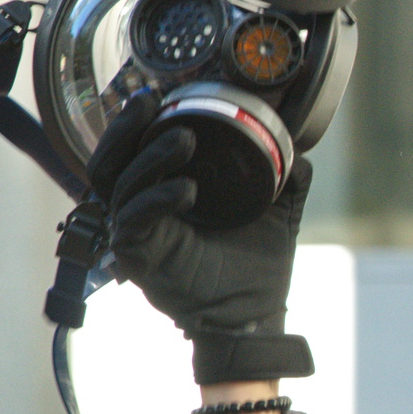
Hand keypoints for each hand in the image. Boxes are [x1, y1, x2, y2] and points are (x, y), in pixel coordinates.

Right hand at [87, 90, 313, 383]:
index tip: (156, 95)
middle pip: (112, 160)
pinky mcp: (136, 258)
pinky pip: (137, 220)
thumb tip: (299, 151)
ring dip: (151, 157)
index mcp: (158, 198)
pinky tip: (187, 189)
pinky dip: (160, 200)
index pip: (131, 152)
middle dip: (130, 129)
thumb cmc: (254, 271)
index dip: (136, 122)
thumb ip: (283, 181)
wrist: (254, 318)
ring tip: (183, 138)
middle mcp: (137, 213)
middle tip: (156, 104)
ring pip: (121, 183)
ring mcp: (132, 236)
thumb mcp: (273, 215)